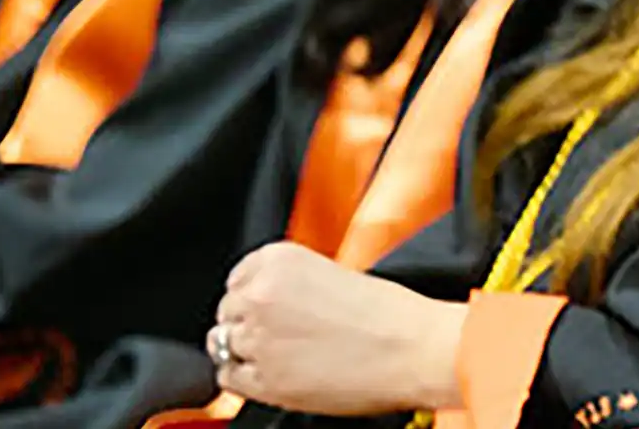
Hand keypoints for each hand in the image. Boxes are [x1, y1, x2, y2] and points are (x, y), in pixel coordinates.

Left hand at [212, 242, 467, 414]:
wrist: (416, 348)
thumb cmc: (394, 315)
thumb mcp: (339, 274)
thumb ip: (295, 283)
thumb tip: (276, 303)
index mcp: (278, 260)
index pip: (238, 276)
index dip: (255, 293)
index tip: (268, 305)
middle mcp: (260, 295)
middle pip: (227, 310)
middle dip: (249, 321)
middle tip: (281, 333)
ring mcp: (257, 339)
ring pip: (223, 344)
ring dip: (246, 349)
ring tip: (280, 354)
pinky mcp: (263, 380)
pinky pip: (229, 377)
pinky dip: (245, 377)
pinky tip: (273, 374)